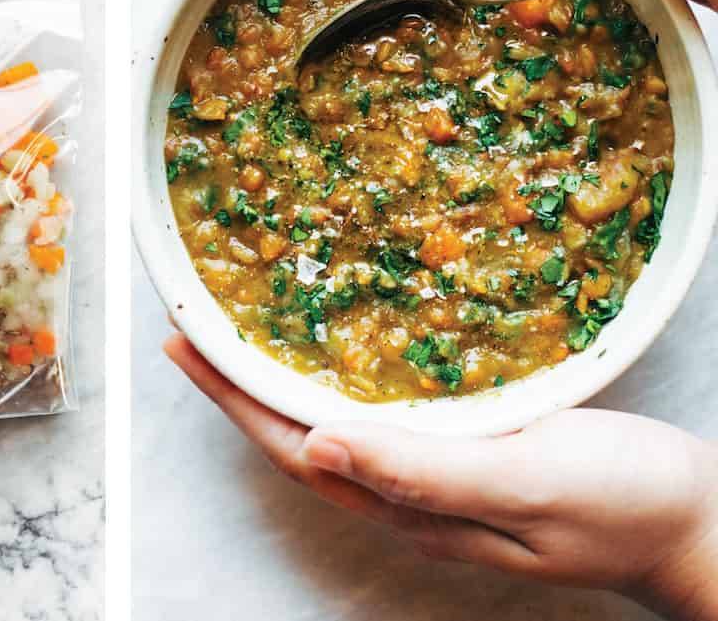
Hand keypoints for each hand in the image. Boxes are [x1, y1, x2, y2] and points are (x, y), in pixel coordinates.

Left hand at [165, 332, 717, 619]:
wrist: (697, 521)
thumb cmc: (621, 502)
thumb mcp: (523, 480)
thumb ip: (422, 470)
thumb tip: (313, 448)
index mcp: (410, 505)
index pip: (294, 447)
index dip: (234, 397)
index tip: (184, 346)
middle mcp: (408, 494)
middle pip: (298, 436)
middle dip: (238, 385)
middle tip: (191, 330)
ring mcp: (435, 476)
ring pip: (332, 424)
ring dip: (278, 381)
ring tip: (240, 333)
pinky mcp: (467, 452)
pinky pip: (380, 414)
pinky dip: (338, 379)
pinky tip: (335, 353)